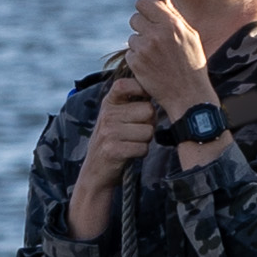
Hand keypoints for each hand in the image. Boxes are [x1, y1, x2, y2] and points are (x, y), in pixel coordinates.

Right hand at [65, 66, 164, 238]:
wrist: (96, 172)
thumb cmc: (113, 141)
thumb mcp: (115, 117)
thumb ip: (132, 104)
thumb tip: (161, 93)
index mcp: (108, 103)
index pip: (125, 85)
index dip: (140, 89)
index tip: (143, 99)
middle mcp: (107, 115)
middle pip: (148, 110)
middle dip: (149, 123)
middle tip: (137, 131)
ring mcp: (109, 132)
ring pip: (148, 131)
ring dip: (145, 141)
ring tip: (131, 143)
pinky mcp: (113, 150)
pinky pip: (143, 148)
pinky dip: (140, 153)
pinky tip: (129, 153)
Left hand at [120, 0, 216, 120]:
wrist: (188, 95)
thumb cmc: (192, 64)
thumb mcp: (191, 36)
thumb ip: (174, 18)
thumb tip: (160, 2)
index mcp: (171, 24)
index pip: (144, 2)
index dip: (144, 8)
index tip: (147, 14)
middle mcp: (156, 34)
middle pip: (134, 18)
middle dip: (141, 26)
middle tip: (152, 37)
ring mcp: (144, 49)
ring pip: (132, 37)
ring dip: (140, 44)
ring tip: (155, 55)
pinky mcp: (136, 63)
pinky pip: (130, 53)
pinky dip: (137, 58)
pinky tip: (151, 66)